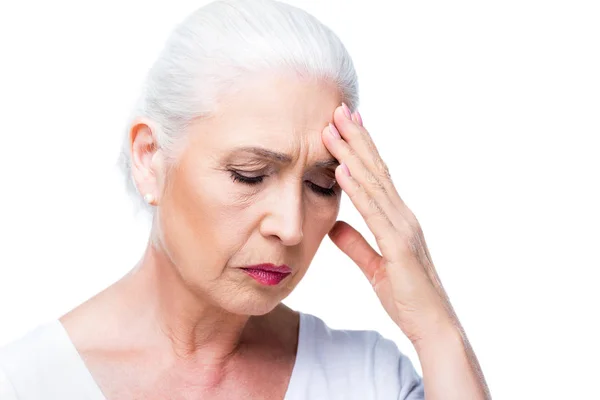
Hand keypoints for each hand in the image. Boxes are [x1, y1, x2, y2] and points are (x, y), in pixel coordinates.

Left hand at [322, 103, 457, 344]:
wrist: (432, 326)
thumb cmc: (408, 298)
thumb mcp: (374, 267)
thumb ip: (356, 244)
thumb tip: (334, 225)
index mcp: (398, 220)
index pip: (377, 177)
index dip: (361, 149)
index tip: (345, 125)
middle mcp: (403, 217)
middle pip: (377, 170)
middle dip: (357, 138)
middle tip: (339, 110)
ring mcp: (403, 229)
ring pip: (375, 184)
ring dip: (353, 154)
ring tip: (335, 129)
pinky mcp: (399, 247)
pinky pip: (374, 213)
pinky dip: (358, 190)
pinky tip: (342, 170)